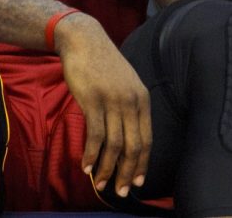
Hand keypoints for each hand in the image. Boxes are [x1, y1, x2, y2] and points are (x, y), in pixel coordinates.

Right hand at [55, 12, 150, 198]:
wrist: (84, 40)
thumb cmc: (102, 64)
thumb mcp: (125, 83)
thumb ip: (129, 106)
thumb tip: (127, 136)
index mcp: (142, 99)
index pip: (147, 139)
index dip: (142, 163)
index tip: (136, 182)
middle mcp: (131, 102)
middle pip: (133, 146)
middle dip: (127, 172)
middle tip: (119, 191)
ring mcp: (112, 101)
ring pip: (114, 144)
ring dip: (107, 168)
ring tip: (101, 184)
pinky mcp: (93, 100)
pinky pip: (95, 135)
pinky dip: (91, 154)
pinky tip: (86, 166)